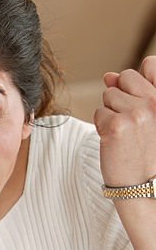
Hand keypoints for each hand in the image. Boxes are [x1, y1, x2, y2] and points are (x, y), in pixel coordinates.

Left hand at [94, 57, 155, 187]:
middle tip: (131, 123)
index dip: (136, 80)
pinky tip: (115, 141)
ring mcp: (136, 113)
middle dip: (121, 96)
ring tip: (124, 134)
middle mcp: (155, 102)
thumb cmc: (148, 152)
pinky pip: (99, 112)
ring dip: (111, 113)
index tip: (138, 100)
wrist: (145, 184)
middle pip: (124, 77)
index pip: (150, 64)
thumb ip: (135, 92)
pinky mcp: (116, 125)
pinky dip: (102, 126)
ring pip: (108, 96)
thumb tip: (109, 76)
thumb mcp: (151, 118)